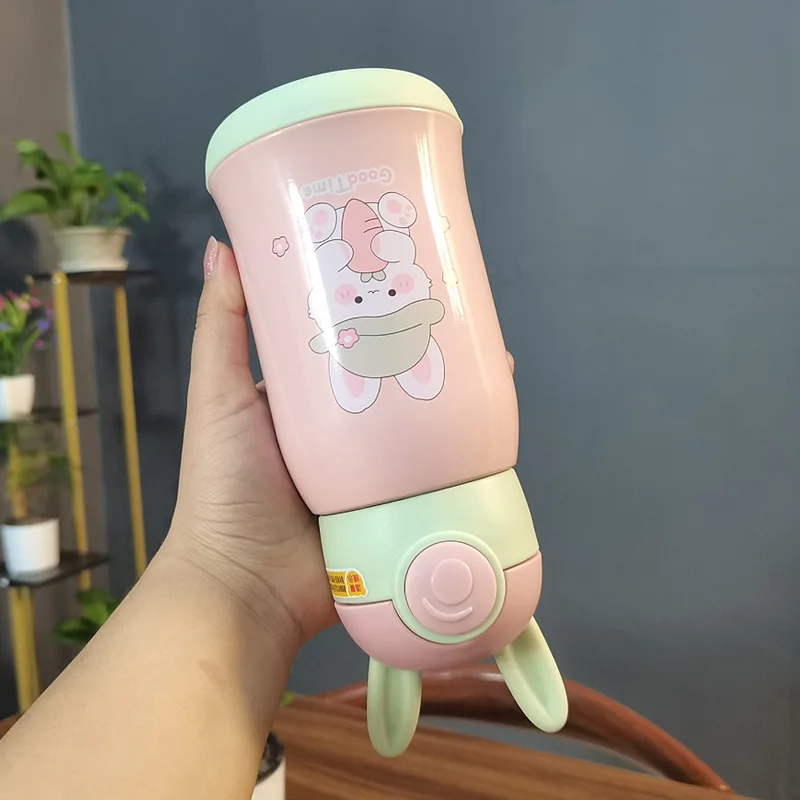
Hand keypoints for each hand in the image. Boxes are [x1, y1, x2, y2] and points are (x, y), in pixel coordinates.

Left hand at [163, 237, 515, 653]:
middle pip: (395, 377)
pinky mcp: (400, 505)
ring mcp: (377, 469)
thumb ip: (222, 328)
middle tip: (461, 308)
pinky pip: (438, 471)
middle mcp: (347, 429)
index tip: (406, 267)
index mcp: (308, 399)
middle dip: (428, 344)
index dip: (376, 306)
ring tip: (491, 356)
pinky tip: (495, 421)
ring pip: (425, 422)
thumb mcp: (219, 396)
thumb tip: (223, 243)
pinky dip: (467, 449)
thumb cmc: (228, 485)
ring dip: (457, 392)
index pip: (350, 341)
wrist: (249, 588)